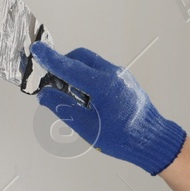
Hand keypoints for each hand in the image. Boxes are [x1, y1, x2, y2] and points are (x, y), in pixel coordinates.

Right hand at [30, 42, 187, 175]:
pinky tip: (86, 97)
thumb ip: (63, 108)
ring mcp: (121, 76)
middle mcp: (113, 74)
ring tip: (70, 94)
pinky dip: (88, 78)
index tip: (37, 50)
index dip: (50, 58)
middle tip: (51, 80)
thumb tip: (45, 95)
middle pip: (81, 58)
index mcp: (103, 85)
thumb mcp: (87, 127)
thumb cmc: (124, 138)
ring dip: (76, 72)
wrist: (152, 140)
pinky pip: (102, 71)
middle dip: (63, 64)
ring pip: (91, 64)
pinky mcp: (125, 81)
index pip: (70, 66)